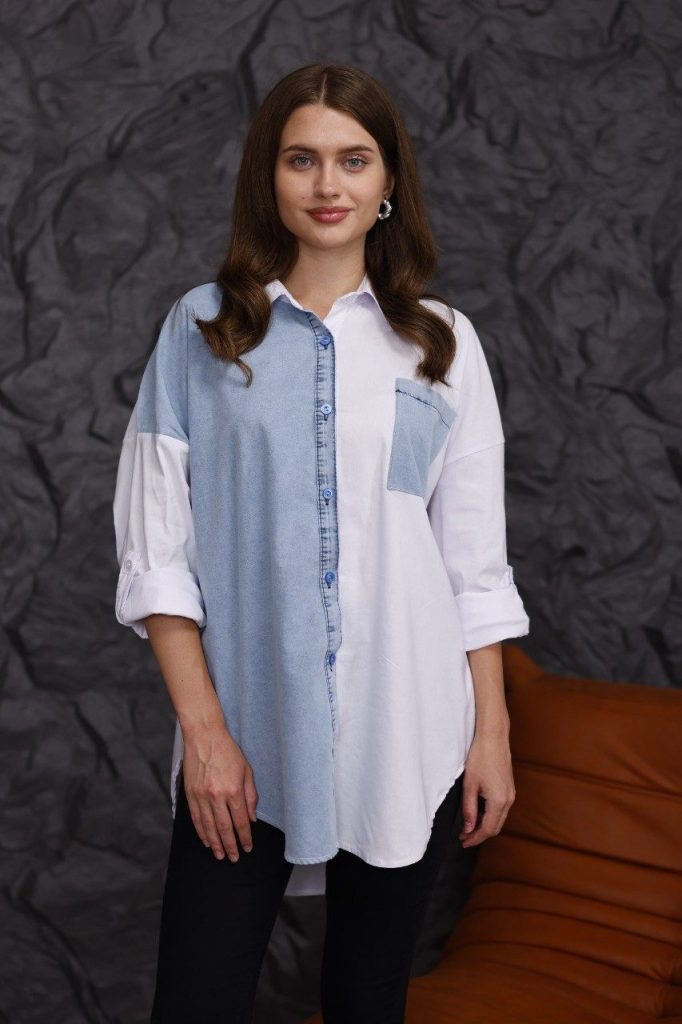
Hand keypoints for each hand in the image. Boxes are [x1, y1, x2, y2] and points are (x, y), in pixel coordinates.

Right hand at [182, 726, 258, 862]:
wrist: (204, 736)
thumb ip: (251, 796)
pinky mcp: (190, 794)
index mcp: (233, 790)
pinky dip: (201, 832)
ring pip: (208, 827)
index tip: (247, 847)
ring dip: (215, 844)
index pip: (240, 822)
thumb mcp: (246, 770)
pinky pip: (196, 819)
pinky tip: (206, 841)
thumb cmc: (228, 751)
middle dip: (230, 846)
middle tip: (234, 858)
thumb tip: (251, 818)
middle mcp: (217, 796)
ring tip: (220, 855)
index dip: (244, 838)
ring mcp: (201, 796)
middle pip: (224, 829)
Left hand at [458, 730, 514, 847]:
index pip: (488, 829)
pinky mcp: (510, 788)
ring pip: (499, 818)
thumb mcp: (469, 785)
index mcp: (499, 801)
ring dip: (485, 824)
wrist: (493, 737)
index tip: (463, 842)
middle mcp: (509, 800)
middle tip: (464, 836)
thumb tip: (468, 828)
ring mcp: (511, 794)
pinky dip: (490, 814)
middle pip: (496, 827)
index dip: (474, 838)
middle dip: (479, 834)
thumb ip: (469, 809)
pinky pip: (501, 809)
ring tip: (468, 825)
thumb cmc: (480, 757)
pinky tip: (478, 811)